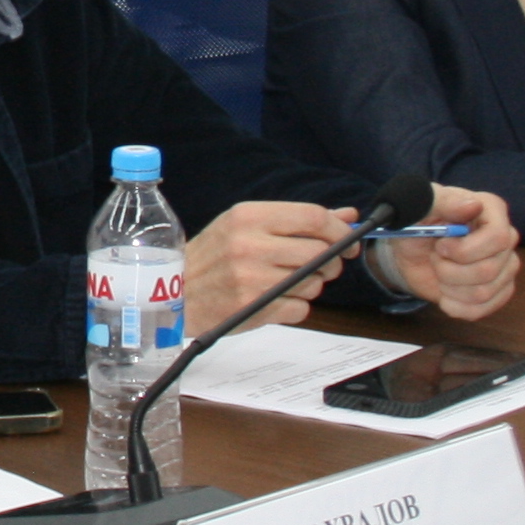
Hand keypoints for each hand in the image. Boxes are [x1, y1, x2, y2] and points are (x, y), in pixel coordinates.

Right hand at [183, 200, 357, 332]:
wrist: (176, 292)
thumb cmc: (213, 256)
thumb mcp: (246, 226)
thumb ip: (297, 219)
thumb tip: (348, 215)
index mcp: (248, 216)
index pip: (313, 217)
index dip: (339, 230)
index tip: (347, 240)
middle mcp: (250, 244)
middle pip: (320, 251)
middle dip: (331, 262)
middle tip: (323, 265)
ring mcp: (252, 278)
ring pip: (314, 282)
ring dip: (311, 285)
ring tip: (287, 282)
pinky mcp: (254, 307)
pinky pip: (301, 309)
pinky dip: (296, 307)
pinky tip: (275, 300)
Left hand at [379, 187, 520, 320]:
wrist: (411, 249)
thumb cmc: (417, 221)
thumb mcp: (419, 205)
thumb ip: (443, 201)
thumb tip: (473, 205)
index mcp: (492, 210)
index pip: (498, 237)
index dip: (465, 250)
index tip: (441, 247)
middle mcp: (505, 238)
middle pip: (489, 270)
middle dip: (449, 270)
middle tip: (435, 257)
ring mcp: (505, 267)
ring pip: (483, 292)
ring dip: (449, 287)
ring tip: (439, 271)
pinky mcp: (498, 291)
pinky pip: (482, 310)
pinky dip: (456, 306)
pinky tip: (445, 295)